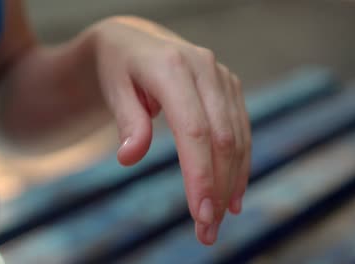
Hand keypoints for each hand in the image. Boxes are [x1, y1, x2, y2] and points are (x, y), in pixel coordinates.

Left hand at [90, 16, 251, 244]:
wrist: (135, 41)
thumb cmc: (119, 68)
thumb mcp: (113, 89)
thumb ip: (127, 121)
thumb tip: (129, 158)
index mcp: (172, 67)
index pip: (194, 130)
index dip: (200, 175)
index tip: (200, 214)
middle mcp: (204, 68)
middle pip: (221, 138)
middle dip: (218, 187)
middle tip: (208, 230)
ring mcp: (221, 76)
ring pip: (237, 137)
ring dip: (232, 181)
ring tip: (221, 218)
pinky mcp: (229, 86)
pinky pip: (240, 129)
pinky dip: (239, 163)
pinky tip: (233, 191)